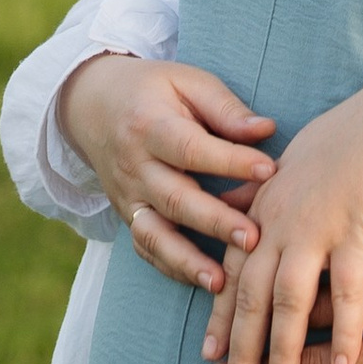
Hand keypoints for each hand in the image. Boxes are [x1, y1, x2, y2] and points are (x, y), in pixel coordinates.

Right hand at [56, 53, 276, 292]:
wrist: (93, 106)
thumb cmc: (153, 90)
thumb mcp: (186, 82)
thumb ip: (225, 109)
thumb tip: (267, 130)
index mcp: (150, 125)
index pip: (192, 149)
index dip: (231, 161)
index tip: (269, 170)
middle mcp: (134, 167)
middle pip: (175, 199)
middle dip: (215, 222)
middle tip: (254, 238)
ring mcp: (127, 197)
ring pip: (155, 235)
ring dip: (188, 261)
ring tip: (222, 282)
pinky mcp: (127, 216)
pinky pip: (147, 248)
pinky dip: (172, 268)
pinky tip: (204, 282)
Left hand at [204, 65, 362, 363]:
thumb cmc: (361, 135)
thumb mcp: (303, 163)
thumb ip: (274, 197)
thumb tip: (246, 211)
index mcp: (267, 205)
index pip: (233, 271)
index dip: (220, 318)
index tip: (210, 359)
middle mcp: (281, 218)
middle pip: (250, 294)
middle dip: (239, 348)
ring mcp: (316, 224)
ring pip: (288, 301)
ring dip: (281, 350)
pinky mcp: (357, 228)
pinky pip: (346, 291)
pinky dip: (345, 330)